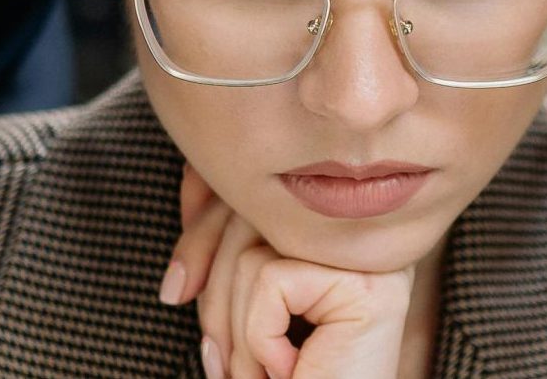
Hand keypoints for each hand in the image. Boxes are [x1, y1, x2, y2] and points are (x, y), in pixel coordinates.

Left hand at [162, 165, 414, 378]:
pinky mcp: (366, 281)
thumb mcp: (246, 309)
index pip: (258, 187)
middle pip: (248, 214)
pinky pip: (272, 280)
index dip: (203, 218)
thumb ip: (230, 250)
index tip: (179, 287)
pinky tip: (291, 369)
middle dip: (210, 299)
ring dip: (237, 335)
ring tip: (262, 375)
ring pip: (251, 254)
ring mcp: (368, 253)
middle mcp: (359, 230)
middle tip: (218, 366)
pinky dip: (260, 339)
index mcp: (335, 229)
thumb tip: (191, 191)